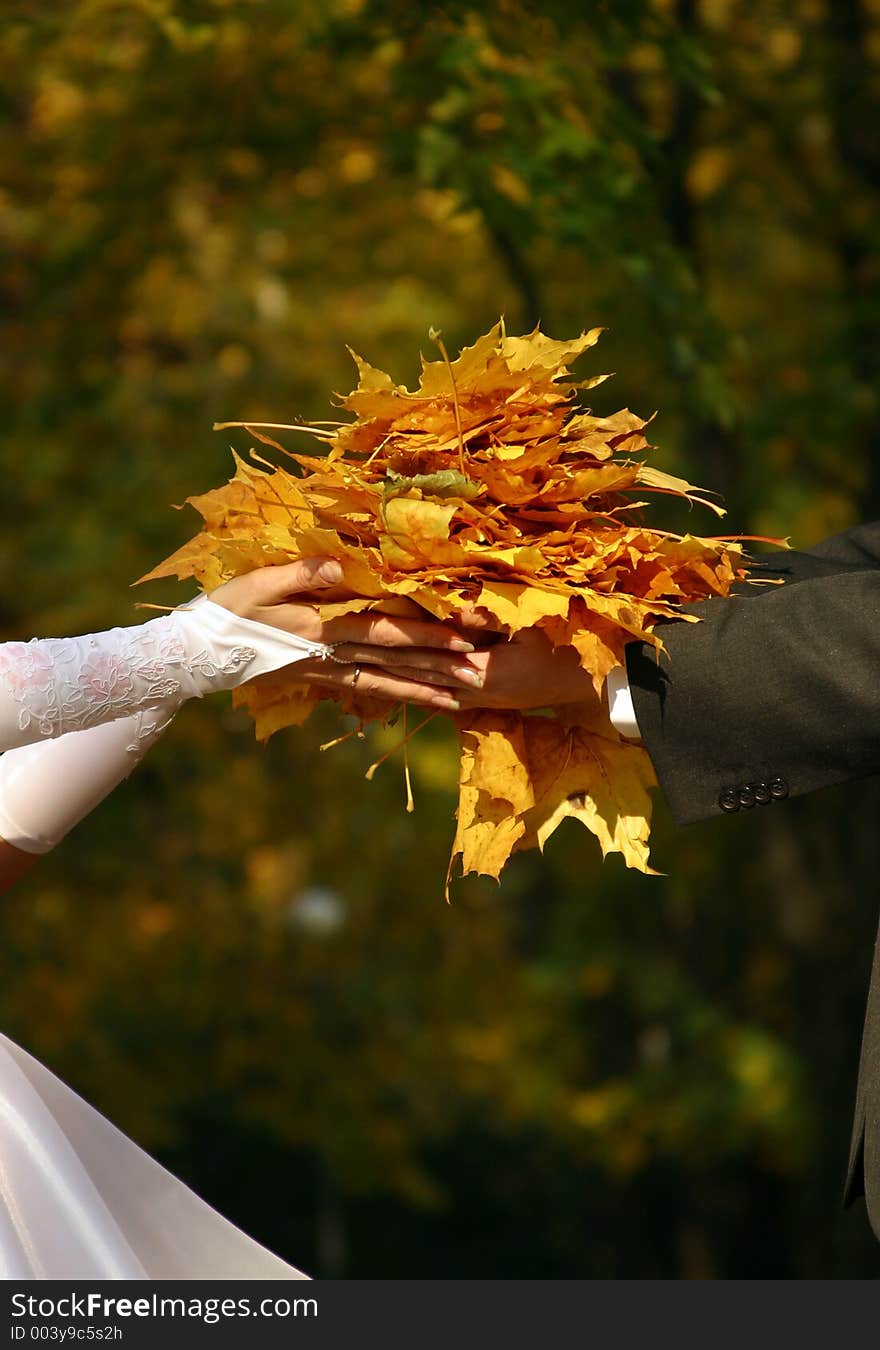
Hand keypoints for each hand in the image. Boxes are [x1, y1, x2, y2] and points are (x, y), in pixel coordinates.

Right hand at [209, 559, 485, 711]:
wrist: (197, 657)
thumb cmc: (225, 613)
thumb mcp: (255, 585)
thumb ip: (298, 575)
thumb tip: (340, 566)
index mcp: (323, 628)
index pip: (386, 631)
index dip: (427, 634)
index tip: (465, 635)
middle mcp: (332, 654)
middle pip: (396, 659)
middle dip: (441, 663)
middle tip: (482, 669)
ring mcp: (328, 670)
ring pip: (386, 680)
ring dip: (425, 688)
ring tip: (463, 696)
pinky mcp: (321, 678)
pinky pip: (367, 688)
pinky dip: (397, 695)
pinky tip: (418, 700)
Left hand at [295, 622, 597, 714]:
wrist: (586, 683)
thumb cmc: (563, 644)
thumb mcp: (529, 624)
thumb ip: (488, 617)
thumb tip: (451, 608)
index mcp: (475, 668)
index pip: (417, 650)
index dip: (380, 637)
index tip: (345, 625)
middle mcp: (463, 690)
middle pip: (403, 673)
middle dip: (363, 661)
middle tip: (322, 650)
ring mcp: (465, 701)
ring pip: (410, 688)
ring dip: (375, 679)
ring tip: (337, 670)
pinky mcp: (469, 703)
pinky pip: (426, 698)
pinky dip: (399, 692)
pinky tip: (376, 689)